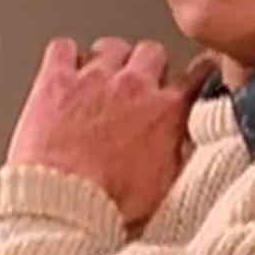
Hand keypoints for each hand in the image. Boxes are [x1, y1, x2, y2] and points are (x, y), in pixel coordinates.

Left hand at [6, 37, 215, 228]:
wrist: (61, 209)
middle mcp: (134, 87)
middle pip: (153, 51)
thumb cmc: (108, 207)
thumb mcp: (166, 187)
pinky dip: (65, 56)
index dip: (198, 72)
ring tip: (101, 79)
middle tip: (139, 84)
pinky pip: (63, 48)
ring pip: (112, 45)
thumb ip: (181, 152)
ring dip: (109, 59)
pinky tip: (65, 71)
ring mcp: (94, 80)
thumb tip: (190, 142)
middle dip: (148, 65)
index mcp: (167, 112)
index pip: (198, 74)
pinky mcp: (56, 82)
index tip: (197, 73)